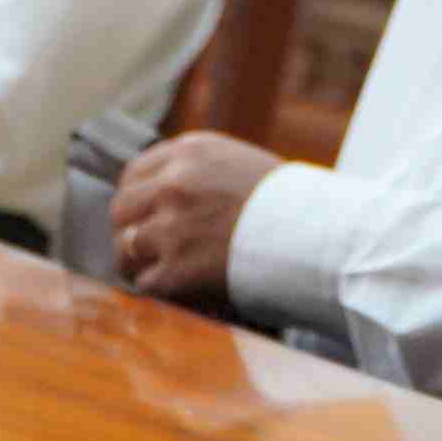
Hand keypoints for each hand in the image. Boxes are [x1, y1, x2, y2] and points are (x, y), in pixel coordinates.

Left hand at [108, 130, 282, 302]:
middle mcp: (174, 184)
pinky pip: (145, 282)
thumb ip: (198, 172)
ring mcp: (172, 227)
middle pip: (122, 208)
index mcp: (190, 153)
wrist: (318, 235)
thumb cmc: (289, 202)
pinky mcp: (176, 269)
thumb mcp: (239, 163)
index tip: (144, 213)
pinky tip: (178, 287)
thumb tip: (163, 193)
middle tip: (147, 245)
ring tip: (159, 268)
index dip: (137, 198)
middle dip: (131, 228)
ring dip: (139, 260)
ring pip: (126, 246)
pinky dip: (159, 287)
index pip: (134, 173)